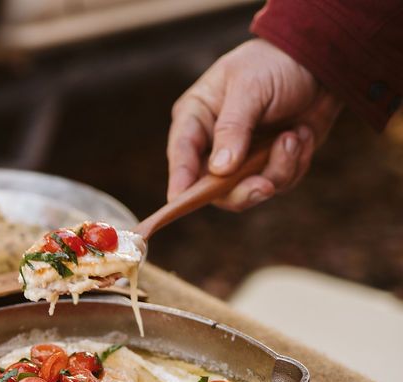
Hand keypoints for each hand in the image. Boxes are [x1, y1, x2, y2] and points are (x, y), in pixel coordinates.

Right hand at [167, 38, 341, 210]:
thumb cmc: (274, 64)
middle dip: (241, 190)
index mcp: (196, 118)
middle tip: (265, 185)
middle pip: (212, 187)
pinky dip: (295, 163)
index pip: (182, 153)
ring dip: (278, 169)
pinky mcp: (270, 164)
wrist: (321, 62)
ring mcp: (242, 158)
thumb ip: (232, 128)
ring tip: (294, 137)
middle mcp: (213, 144)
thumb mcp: (250, 87)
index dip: (180, 178)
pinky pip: (278, 183)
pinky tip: (302, 134)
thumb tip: (219, 169)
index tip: (179, 200)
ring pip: (248, 190)